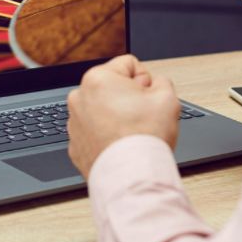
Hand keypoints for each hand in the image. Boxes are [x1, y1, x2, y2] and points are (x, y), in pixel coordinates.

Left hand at [67, 55, 180, 177]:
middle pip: (113, 88)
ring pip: (103, 110)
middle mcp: (79, 97)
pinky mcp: (75, 145)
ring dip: (116, 117)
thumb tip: (153, 84)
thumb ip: (160, 81)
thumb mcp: (167, 96)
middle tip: (142, 117)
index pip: (128, 65)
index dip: (145, 80)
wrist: (130, 176)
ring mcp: (74, 123)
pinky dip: (106, 136)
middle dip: (128, 98)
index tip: (148, 98)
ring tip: (131, 134)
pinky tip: (120, 146)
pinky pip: (94, 132)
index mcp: (97, 78)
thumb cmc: (145, 136)